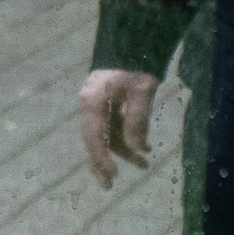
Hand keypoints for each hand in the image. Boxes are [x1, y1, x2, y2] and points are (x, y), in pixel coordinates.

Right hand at [81, 68, 158, 186]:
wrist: (131, 48)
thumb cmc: (136, 68)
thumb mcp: (142, 91)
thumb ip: (138, 119)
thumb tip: (136, 148)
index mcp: (93, 103)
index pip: (94, 137)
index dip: (102, 158)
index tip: (113, 175)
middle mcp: (89, 108)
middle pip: (93, 142)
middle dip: (103, 164)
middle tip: (109, 186)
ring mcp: (96, 108)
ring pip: (106, 137)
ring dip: (123, 152)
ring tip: (144, 165)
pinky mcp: (105, 108)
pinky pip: (113, 130)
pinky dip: (126, 140)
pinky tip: (144, 148)